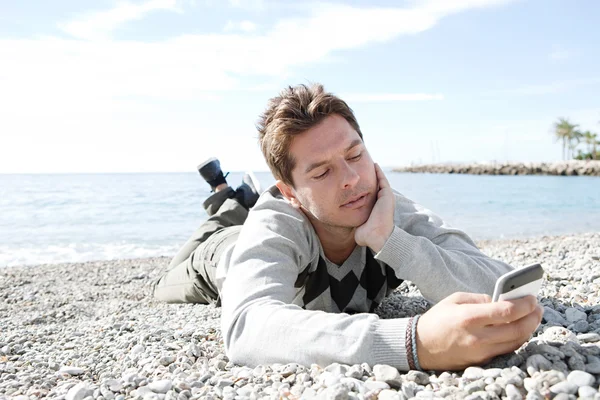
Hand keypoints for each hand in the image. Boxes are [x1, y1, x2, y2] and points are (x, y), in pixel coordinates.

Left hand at [355, 163, 394, 252]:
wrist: (377, 237)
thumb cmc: (366, 235)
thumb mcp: (358, 226)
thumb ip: (354, 223)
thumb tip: (348, 225)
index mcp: (375, 208)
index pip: (369, 194)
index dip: (364, 187)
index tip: (357, 181)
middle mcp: (381, 202)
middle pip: (375, 186)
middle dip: (369, 177)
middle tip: (362, 166)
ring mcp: (385, 198)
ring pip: (380, 181)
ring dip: (375, 172)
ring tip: (369, 162)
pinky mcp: (387, 195)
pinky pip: (383, 180)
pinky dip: (379, 172)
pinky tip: (374, 164)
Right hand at [415, 292, 542, 370]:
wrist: (420, 346)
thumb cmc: (437, 320)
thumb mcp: (454, 300)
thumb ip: (480, 298)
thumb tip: (501, 300)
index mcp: (469, 317)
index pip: (506, 311)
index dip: (524, 304)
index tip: (532, 298)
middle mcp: (478, 336)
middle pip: (517, 329)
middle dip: (533, 317)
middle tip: (538, 308)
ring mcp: (481, 351)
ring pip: (516, 341)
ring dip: (529, 329)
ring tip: (533, 317)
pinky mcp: (482, 360)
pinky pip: (507, 349)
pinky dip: (518, 338)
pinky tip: (520, 329)